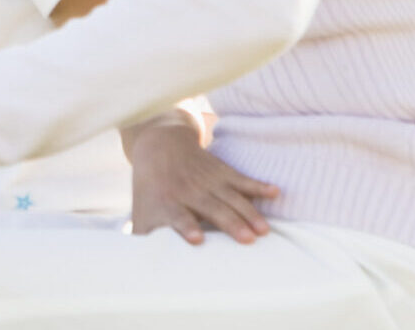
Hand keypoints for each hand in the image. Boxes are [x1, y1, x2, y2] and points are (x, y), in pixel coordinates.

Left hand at [126, 119, 275, 244]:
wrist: (159, 146)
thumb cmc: (151, 190)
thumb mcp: (142, 211)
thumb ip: (143, 238)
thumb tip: (139, 269)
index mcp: (169, 203)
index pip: (178, 216)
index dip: (186, 227)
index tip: (198, 239)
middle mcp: (190, 191)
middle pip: (213, 209)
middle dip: (231, 223)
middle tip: (248, 239)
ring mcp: (208, 181)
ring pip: (232, 198)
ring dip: (249, 213)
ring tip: (264, 230)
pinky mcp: (223, 172)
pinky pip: (243, 179)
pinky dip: (259, 186)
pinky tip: (275, 192)